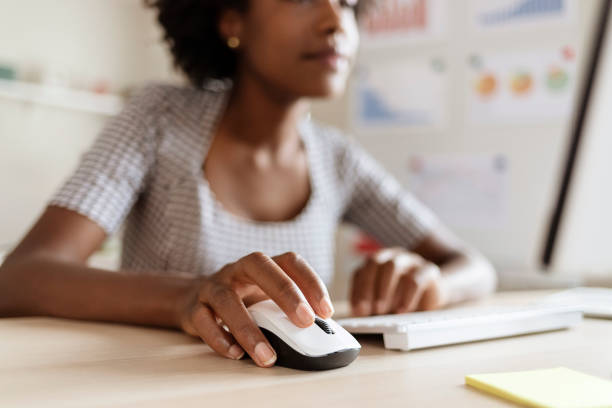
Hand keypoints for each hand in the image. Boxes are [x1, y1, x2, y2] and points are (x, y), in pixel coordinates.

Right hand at [178, 252, 333, 367]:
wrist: (194, 298)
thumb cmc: (242, 299)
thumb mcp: (266, 298)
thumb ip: (288, 310)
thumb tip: (320, 333)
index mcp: (262, 265)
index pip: (290, 261)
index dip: (310, 281)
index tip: (326, 311)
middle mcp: (237, 270)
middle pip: (260, 267)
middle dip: (285, 293)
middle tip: (305, 321)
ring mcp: (214, 286)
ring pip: (227, 300)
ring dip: (248, 329)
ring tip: (267, 355)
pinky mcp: (194, 308)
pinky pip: (203, 320)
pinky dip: (219, 338)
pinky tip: (236, 353)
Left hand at [349, 247, 444, 315]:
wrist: (435, 292)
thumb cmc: (403, 298)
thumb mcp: (383, 302)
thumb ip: (370, 305)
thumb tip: (359, 314)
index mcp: (377, 262)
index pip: (361, 271)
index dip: (357, 290)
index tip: (357, 309)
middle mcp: (392, 257)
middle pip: (374, 263)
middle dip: (368, 287)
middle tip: (367, 310)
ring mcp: (410, 260)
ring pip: (393, 266)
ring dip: (384, 289)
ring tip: (381, 310)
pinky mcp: (428, 270)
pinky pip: (416, 279)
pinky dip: (407, 296)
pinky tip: (402, 310)